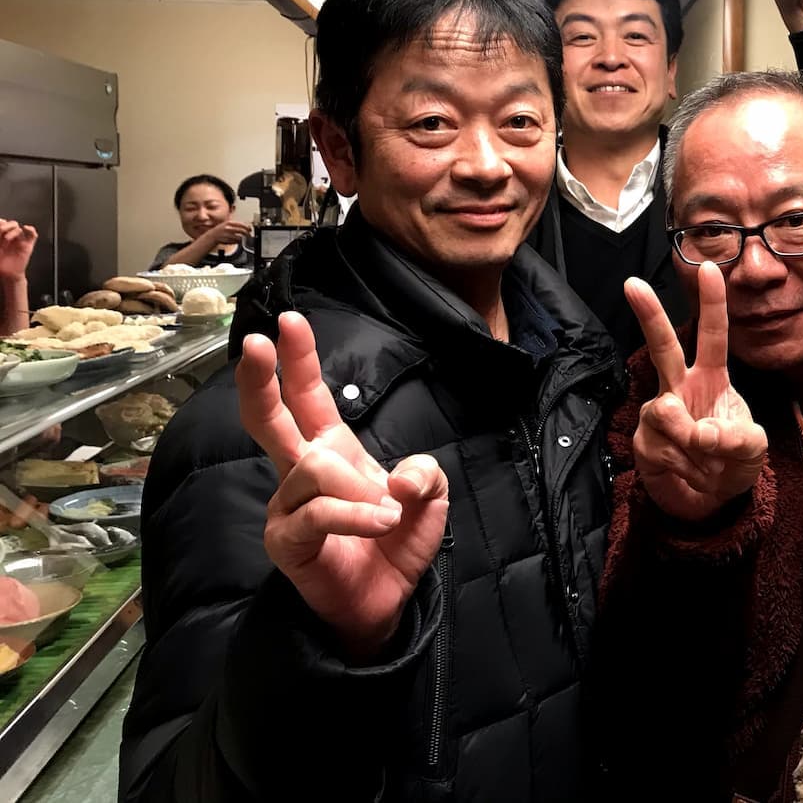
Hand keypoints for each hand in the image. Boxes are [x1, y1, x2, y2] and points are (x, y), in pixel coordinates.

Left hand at [0, 220, 36, 280]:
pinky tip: (26, 228)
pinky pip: (32, 234)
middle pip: (10, 224)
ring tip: (7, 238)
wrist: (9, 275)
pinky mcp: (28, 245)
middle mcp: (10, 237)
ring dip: (13, 231)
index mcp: (1, 237)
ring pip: (19, 228)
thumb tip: (0, 226)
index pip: (2, 224)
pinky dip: (31, 230)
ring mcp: (19, 240)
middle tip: (1, 230)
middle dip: (5, 226)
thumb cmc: (1, 265)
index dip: (0, 222)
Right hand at [208, 219, 253, 247]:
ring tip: (242, 238)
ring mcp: (228, 235)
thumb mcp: (228, 224)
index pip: (242, 225)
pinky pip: (236, 242)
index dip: (247, 227)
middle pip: (242, 231)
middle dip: (247, 234)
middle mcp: (229, 228)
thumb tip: (248, 226)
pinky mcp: (227, 241)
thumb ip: (237, 224)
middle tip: (249, 235)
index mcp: (229, 223)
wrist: (212, 235)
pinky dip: (238, 242)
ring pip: (240, 237)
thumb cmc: (222, 229)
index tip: (250, 230)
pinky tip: (236, 240)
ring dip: (242, 239)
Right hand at [238, 312, 448, 659]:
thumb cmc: (396, 542)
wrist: (384, 602)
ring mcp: (288, 505)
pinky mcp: (286, 540)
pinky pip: (320, 512)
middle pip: (268, 418)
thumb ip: (425, 475)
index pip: (308, 397)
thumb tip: (401, 476)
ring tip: (386, 514)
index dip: (297, 360)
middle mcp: (301, 471)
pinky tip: (381, 522)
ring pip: (316, 468)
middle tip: (254, 342)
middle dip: (259, 378)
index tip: (287, 321)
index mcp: (332, 449)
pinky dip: (357, 515)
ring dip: (360, 487)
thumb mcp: (428, 499)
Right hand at [624, 262, 767, 522]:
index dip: (712, 303)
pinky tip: (688, 472)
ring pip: (666, 411)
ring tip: (707, 462)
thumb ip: (740, 440)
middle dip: (649, 315)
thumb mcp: (752, 451)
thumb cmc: (730, 464)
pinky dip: (682, 465)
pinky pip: (660, 447)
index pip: (713, 336)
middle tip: (632, 283)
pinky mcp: (642, 440)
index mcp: (711, 379)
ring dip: (692, 441)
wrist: (706, 502)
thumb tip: (702, 433)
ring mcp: (657, 413)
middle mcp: (680, 388)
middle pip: (663, 346)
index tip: (709, 268)